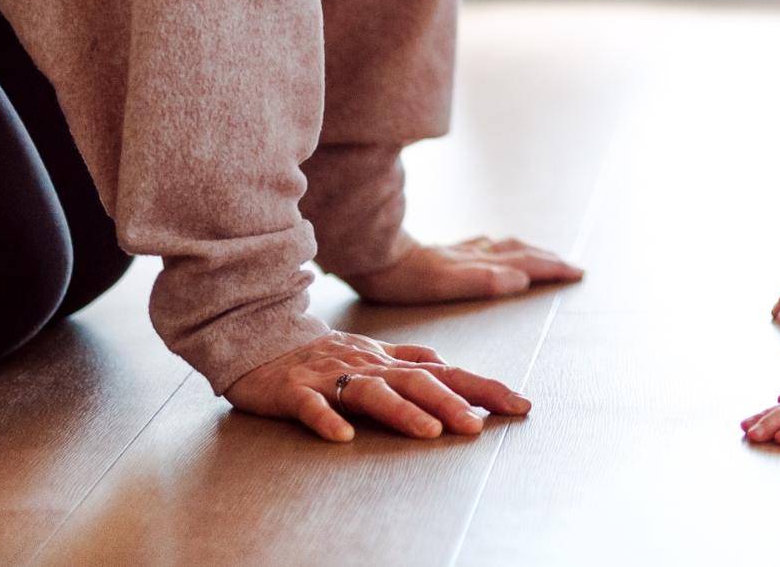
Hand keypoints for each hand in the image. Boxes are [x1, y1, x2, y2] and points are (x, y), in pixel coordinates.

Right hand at [222, 329, 530, 442]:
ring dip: (401, 412)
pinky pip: (311, 406)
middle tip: (479, 427)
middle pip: (415, 382)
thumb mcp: (371, 354)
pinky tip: (343, 438)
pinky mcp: (293, 390)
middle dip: (450, 403)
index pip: (446, 373)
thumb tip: (446, 361)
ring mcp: (330, 377)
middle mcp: (367, 365)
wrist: (258, 341)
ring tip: (430, 432)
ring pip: (371, 392)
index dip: (484, 387)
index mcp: (388, 361)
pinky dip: (327, 420)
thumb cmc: (320, 354)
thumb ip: (407, 359)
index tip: (521, 405)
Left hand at [343, 234, 583, 303]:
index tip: (577, 272)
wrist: (370, 253)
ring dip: (528, 251)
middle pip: (519, 252)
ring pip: (502, 247)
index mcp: (477, 264)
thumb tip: (520, 279)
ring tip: (542, 255)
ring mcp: (457, 252)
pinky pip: (481, 247)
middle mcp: (472, 255)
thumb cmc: (402, 277)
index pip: (524, 264)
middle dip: (548, 259)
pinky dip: (499, 248)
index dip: (551, 269)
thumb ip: (483, 280)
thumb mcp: (444, 283)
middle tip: (571, 266)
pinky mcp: (441, 253)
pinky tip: (492, 248)